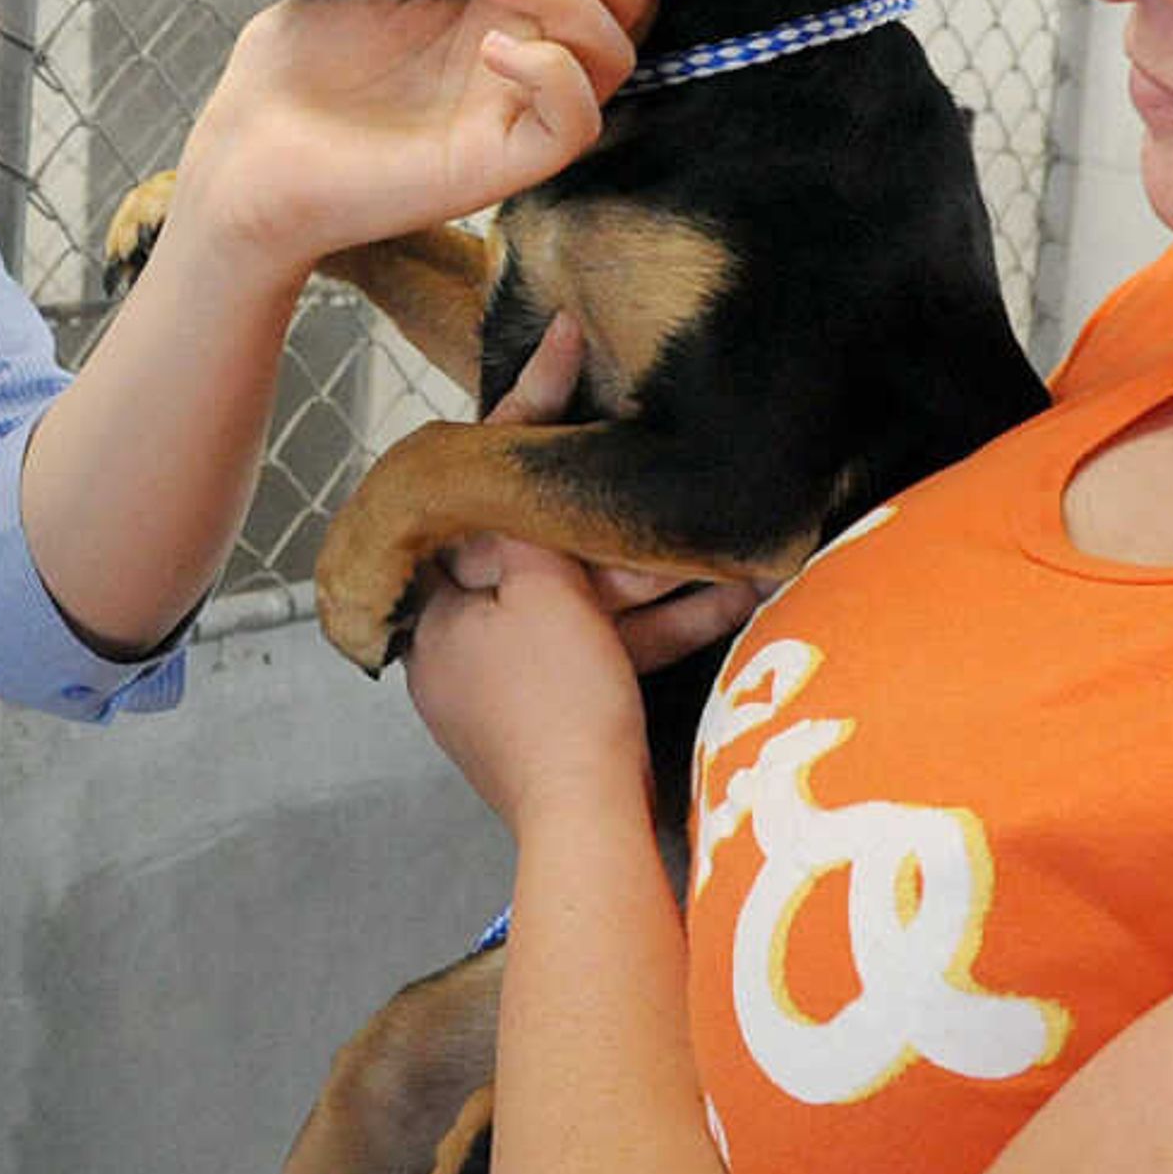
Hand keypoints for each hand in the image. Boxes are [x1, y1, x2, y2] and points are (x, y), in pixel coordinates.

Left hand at [176, 0, 668, 278]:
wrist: (246, 151)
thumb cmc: (294, 67)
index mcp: (496, 15)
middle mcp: (518, 61)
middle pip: (622, 8)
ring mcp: (511, 112)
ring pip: (612, 58)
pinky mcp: (498, 164)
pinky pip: (575, 122)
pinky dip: (553, 71)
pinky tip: (490, 47)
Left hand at [400, 317, 722, 829]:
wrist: (590, 832)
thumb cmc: (555, 704)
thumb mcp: (541, 588)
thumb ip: (527, 518)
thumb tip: (512, 470)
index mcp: (435, 602)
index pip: (479, 485)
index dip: (528, 408)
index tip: (565, 341)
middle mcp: (463, 640)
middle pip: (540, 540)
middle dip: (611, 507)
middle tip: (653, 438)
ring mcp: (515, 681)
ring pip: (588, 597)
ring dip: (657, 565)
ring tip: (725, 529)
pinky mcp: (568, 713)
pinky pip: (614, 647)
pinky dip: (664, 622)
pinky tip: (736, 589)